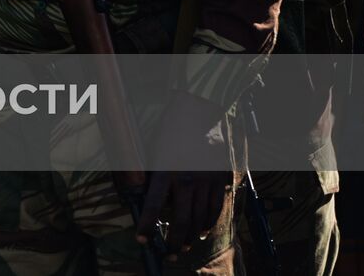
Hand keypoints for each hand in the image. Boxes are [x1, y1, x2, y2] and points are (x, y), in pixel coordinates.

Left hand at [136, 91, 230, 258]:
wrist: (201, 110)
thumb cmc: (172, 128)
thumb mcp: (156, 151)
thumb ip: (158, 176)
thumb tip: (155, 200)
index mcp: (166, 171)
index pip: (154, 207)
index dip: (146, 225)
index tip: (141, 239)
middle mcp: (188, 179)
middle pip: (182, 220)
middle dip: (173, 241)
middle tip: (167, 254)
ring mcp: (208, 180)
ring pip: (201, 218)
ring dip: (191, 236)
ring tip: (182, 246)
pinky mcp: (222, 178)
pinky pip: (216, 207)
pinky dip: (209, 222)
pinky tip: (202, 230)